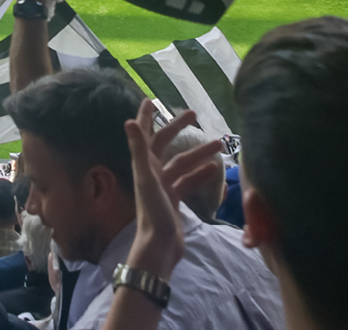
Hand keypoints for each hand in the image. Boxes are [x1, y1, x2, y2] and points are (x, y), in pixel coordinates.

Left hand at [104, 104, 216, 329]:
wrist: (159, 248)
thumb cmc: (152, 213)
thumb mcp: (147, 179)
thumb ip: (139, 150)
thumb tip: (129, 120)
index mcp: (144, 166)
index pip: (145, 134)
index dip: (146, 117)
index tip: (151, 99)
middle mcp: (151, 173)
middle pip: (166, 144)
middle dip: (178, 128)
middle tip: (194, 113)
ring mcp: (163, 187)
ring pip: (182, 164)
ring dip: (198, 153)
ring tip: (219, 143)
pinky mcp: (174, 201)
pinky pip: (189, 182)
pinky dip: (201, 174)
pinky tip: (216, 169)